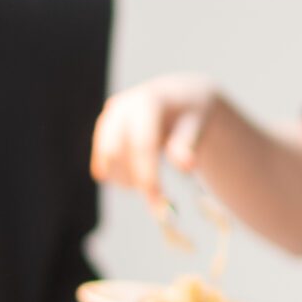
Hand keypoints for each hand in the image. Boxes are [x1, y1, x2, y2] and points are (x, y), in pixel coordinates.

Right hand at [90, 72, 218, 204]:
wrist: (178, 96)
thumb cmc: (191, 113)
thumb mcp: (198, 124)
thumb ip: (188, 143)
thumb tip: (185, 166)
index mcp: (148, 102)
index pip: (143, 143)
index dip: (147, 173)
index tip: (158, 201)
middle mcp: (123, 107)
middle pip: (117, 151)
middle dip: (134, 180)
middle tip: (157, 205)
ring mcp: (110, 117)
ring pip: (107, 158)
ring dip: (125, 180)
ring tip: (153, 189)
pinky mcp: (104, 129)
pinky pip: (104, 160)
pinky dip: (118, 177)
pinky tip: (137, 182)